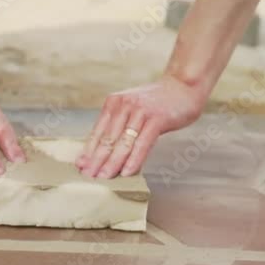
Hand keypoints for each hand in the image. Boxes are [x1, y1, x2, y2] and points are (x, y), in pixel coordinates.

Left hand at [76, 75, 205, 178]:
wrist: (184, 86)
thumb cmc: (156, 103)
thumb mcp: (131, 109)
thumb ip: (117, 125)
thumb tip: (101, 151)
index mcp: (114, 103)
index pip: (97, 132)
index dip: (88, 151)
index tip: (80, 167)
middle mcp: (124, 105)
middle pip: (107, 139)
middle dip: (96, 160)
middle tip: (88, 176)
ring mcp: (140, 111)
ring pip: (123, 143)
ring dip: (112, 163)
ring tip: (103, 178)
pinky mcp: (157, 118)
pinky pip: (142, 143)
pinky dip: (134, 159)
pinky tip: (126, 172)